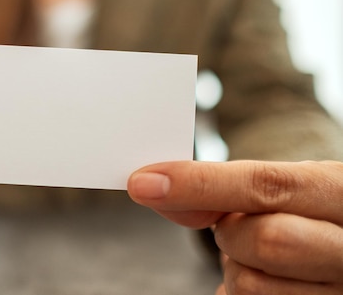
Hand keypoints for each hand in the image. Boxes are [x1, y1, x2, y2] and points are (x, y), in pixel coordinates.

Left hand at [127, 160, 342, 294]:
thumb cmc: (311, 212)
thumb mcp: (286, 188)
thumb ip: (224, 189)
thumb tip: (154, 189)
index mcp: (340, 192)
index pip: (264, 186)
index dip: (198, 184)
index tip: (143, 183)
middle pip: (264, 241)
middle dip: (232, 234)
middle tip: (235, 228)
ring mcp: (342, 294)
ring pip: (252, 286)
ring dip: (235, 269)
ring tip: (261, 257)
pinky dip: (236, 293)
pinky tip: (266, 280)